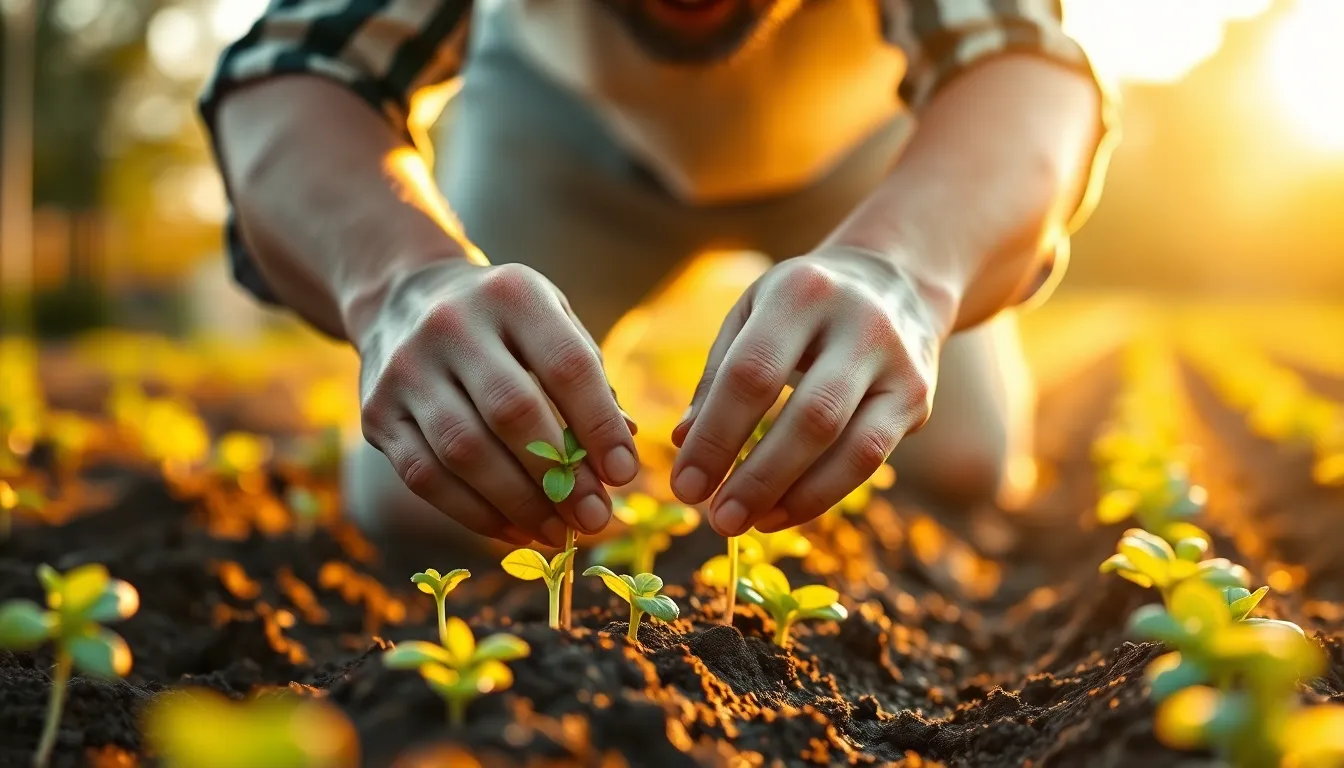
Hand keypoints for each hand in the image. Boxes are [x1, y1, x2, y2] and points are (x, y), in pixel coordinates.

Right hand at [353, 260, 638, 546]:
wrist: (403, 298)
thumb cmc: (504, 324)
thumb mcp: (551, 324)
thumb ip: (588, 381)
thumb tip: (622, 452)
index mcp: (512, 295)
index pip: (566, 366)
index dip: (600, 426)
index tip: (625, 474)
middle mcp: (452, 325)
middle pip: (512, 413)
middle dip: (560, 476)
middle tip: (595, 517)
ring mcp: (406, 369)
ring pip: (465, 452)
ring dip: (520, 504)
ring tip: (559, 532)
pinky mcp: (377, 412)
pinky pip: (426, 477)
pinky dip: (476, 514)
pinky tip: (516, 531)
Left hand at [671, 246, 946, 535]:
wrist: (896, 281)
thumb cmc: (801, 305)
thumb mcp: (751, 313)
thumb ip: (717, 375)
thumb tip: (683, 443)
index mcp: (801, 292)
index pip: (753, 374)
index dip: (717, 437)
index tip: (685, 485)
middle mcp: (860, 323)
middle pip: (810, 417)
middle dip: (758, 477)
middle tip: (716, 519)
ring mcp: (898, 363)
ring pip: (851, 447)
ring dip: (795, 497)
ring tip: (747, 523)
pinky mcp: (917, 398)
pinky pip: (871, 460)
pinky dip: (823, 494)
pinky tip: (782, 512)